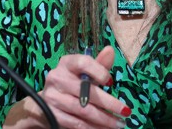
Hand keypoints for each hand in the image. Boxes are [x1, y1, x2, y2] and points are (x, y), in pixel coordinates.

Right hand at [8, 46, 128, 128]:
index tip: (111, 82)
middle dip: (109, 103)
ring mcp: (53, 97)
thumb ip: (99, 64)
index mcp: (66, 64)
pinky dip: (93, 127)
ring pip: (83, 110)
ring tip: (119, 124)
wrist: (45, 104)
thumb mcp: (84, 73)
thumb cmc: (71, 84)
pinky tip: (104, 128)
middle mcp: (57, 78)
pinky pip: (76, 123)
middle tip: (126, 111)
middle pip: (86, 91)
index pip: (82, 62)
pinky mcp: (52, 114)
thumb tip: (110, 50)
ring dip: (104, 119)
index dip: (98, 71)